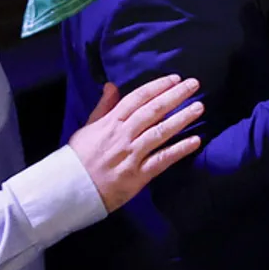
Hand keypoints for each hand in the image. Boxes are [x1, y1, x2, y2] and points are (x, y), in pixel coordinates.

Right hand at [68, 76, 203, 212]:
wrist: (68, 190)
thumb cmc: (78, 158)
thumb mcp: (88, 128)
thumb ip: (103, 107)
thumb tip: (111, 85)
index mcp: (110, 123)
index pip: (137, 98)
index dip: (157, 87)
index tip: (175, 78)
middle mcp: (123, 136)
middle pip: (153, 111)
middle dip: (175, 96)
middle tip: (194, 84)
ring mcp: (132, 155)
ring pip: (160, 132)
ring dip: (182, 118)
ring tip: (199, 107)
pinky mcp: (138, 175)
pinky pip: (162, 160)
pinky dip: (179, 150)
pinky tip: (196, 141)